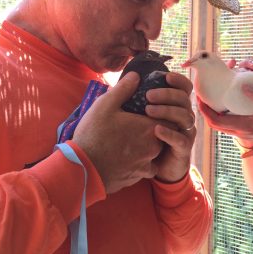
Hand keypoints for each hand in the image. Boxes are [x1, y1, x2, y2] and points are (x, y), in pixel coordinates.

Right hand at [72, 72, 162, 193]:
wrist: (83, 169)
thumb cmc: (94, 135)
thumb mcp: (105, 105)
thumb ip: (123, 89)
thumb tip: (136, 76)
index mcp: (149, 128)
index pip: (169, 118)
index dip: (162, 113)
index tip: (149, 110)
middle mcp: (153, 147)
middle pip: (163, 135)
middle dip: (154, 129)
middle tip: (138, 123)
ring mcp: (146, 164)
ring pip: (155, 152)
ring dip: (147, 146)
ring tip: (131, 140)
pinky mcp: (137, 177)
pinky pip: (145, 168)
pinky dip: (140, 162)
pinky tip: (127, 156)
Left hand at [144, 71, 196, 182]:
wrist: (152, 166)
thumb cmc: (144, 136)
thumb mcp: (138, 113)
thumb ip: (137, 96)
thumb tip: (130, 76)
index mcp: (175, 105)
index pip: (184, 88)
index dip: (178, 80)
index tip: (165, 76)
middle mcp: (184, 117)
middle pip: (184, 100)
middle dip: (167, 94)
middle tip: (148, 95)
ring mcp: (185, 133)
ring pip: (185, 117)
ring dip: (167, 111)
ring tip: (148, 110)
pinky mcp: (183, 149)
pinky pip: (180, 139)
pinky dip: (169, 133)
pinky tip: (156, 130)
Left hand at [197, 83, 252, 151]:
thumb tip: (243, 85)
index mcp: (246, 126)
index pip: (217, 122)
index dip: (205, 112)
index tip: (200, 99)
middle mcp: (243, 131)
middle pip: (216, 125)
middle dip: (206, 113)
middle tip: (203, 98)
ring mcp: (247, 132)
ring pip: (224, 126)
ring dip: (215, 115)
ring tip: (212, 101)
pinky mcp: (251, 131)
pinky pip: (232, 125)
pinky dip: (225, 116)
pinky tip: (227, 105)